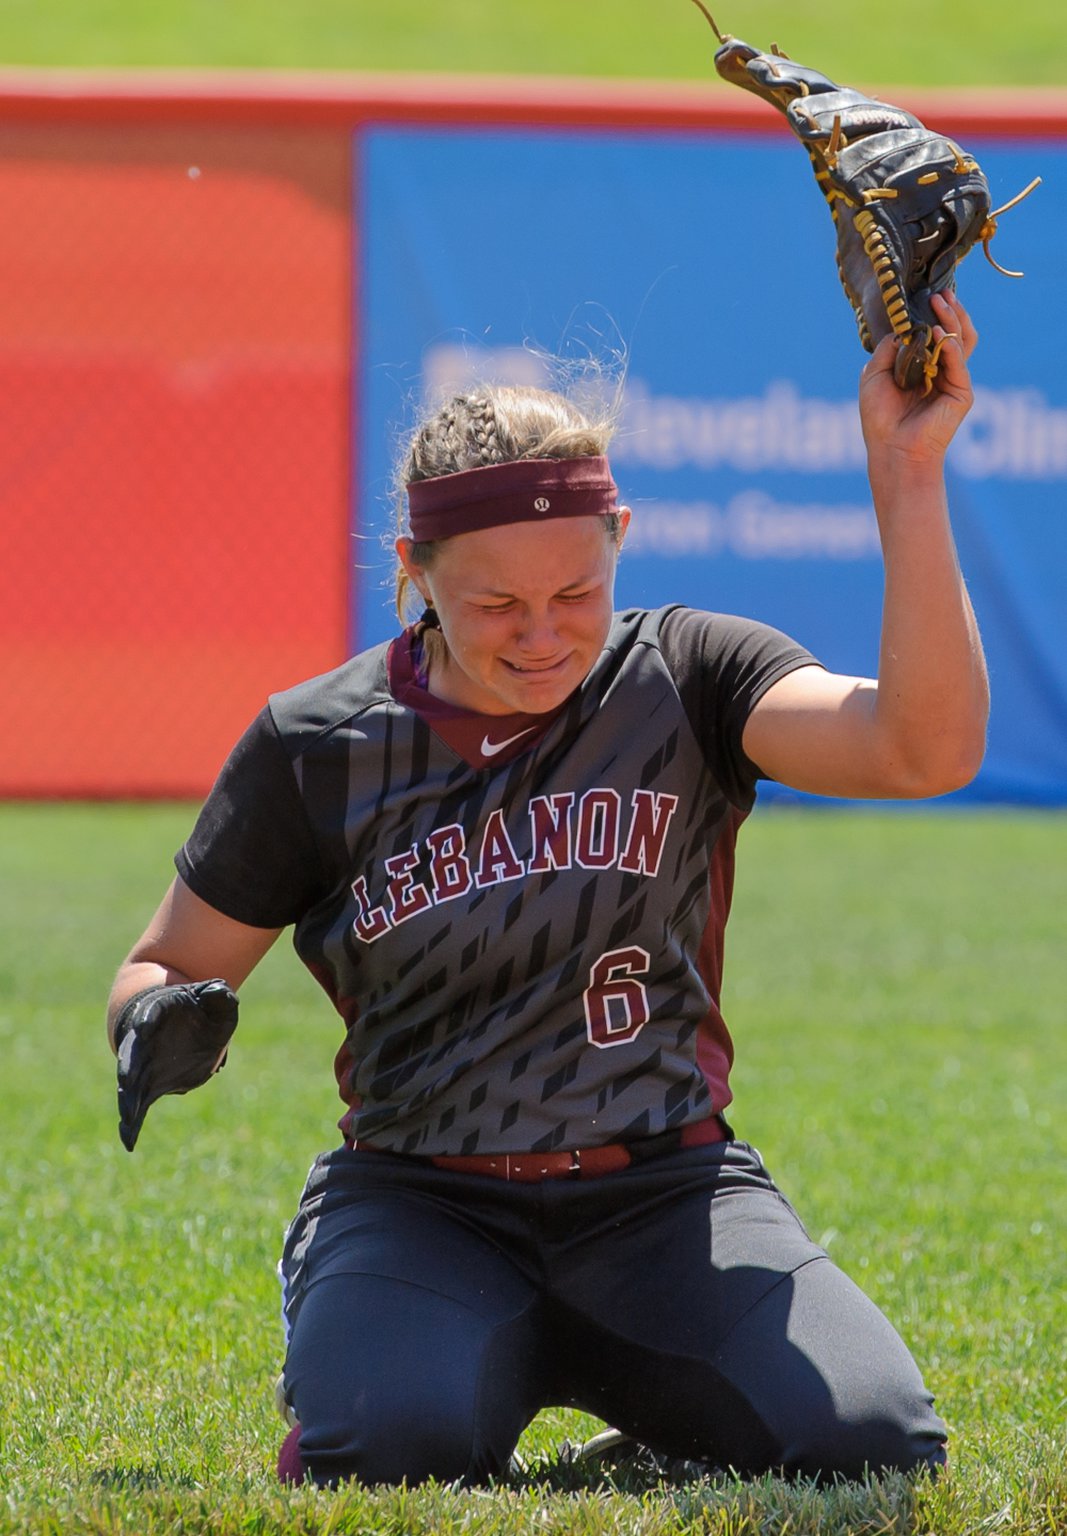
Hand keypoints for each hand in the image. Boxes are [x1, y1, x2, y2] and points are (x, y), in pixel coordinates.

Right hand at [115, 979, 238, 1150]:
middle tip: (126, 1080)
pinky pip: (139, 1106)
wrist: (182, 1021)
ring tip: (128, 1117)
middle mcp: (144, 1040)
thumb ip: (218, 996)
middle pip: (133, 1054)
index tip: (144, 1026)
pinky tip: (129, 1142)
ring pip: (131, 1084)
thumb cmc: (198, 1008)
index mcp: (158, 1011)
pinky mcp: (150, 1085)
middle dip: (129, 1067)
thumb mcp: (214, 998)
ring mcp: (144, 1064)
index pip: (150, 1014)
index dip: (147, 1019)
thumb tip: (218, 992)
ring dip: (129, 1100)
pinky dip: (133, 1124)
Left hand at [859, 290, 976, 471]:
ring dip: (953, 319)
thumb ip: (888, 349)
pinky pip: (959, 362)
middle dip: (948, 310)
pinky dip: (950, 345)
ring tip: (942, 302)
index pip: (934, 333)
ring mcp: (953, 381)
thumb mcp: (874, 375)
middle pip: (953, 332)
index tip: (926, 293)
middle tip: (939, 292)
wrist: (892, 448)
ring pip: (962, 341)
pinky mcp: (961, 393)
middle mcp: (940, 371)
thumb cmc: (880, 417)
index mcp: (922, 367)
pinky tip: (938, 332)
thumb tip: (901, 327)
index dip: (933, 313)